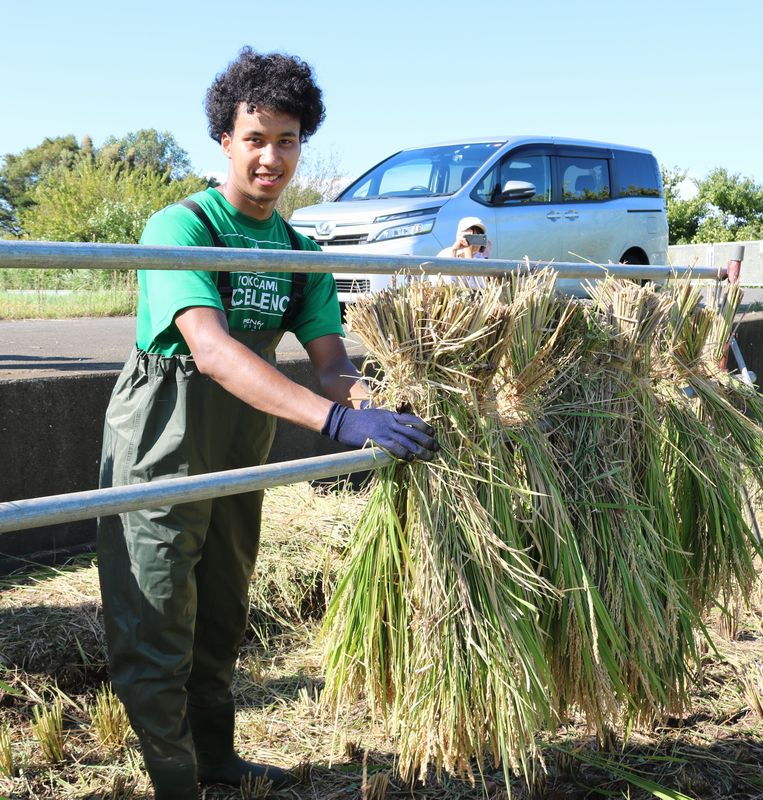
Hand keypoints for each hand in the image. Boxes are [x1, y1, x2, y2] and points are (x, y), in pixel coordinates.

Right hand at [321, 402, 438, 460]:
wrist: (342, 421)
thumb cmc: (358, 420)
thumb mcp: (376, 415)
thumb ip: (387, 420)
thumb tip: (396, 428)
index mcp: (390, 415)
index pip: (412, 419)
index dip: (424, 426)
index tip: (432, 433)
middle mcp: (390, 422)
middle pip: (414, 430)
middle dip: (427, 440)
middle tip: (437, 448)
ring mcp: (384, 431)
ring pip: (407, 440)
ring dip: (420, 449)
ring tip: (430, 457)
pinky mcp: (378, 440)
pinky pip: (395, 447)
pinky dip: (404, 453)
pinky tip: (411, 458)